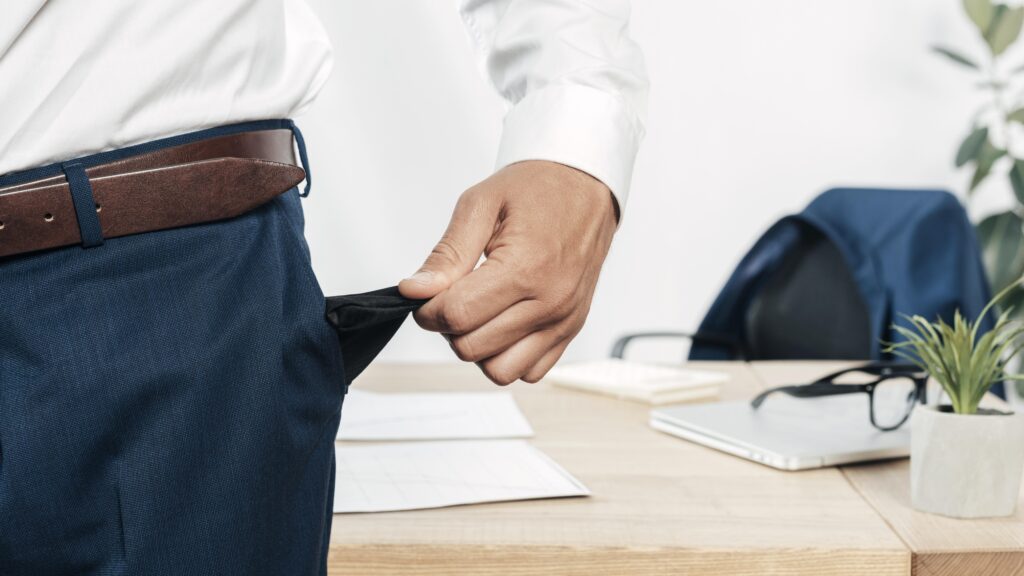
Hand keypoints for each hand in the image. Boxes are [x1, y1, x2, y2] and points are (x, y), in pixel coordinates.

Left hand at [398, 160, 617, 384]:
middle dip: (449, 327)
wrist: (586, 186)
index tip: (426, 294)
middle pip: (472, 348)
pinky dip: (508, 356)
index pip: (457, 315)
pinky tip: (501, 323)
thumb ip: (447, 253)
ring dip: (477, 348)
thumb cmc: (537, 189)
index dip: (427, 310)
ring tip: (478, 312)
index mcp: (526, 268)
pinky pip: (530, 371)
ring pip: (499, 370)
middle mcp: (550, 302)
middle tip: (452, 297)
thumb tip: (415, 290)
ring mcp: (564, 321)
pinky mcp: (571, 330)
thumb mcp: (481, 205)